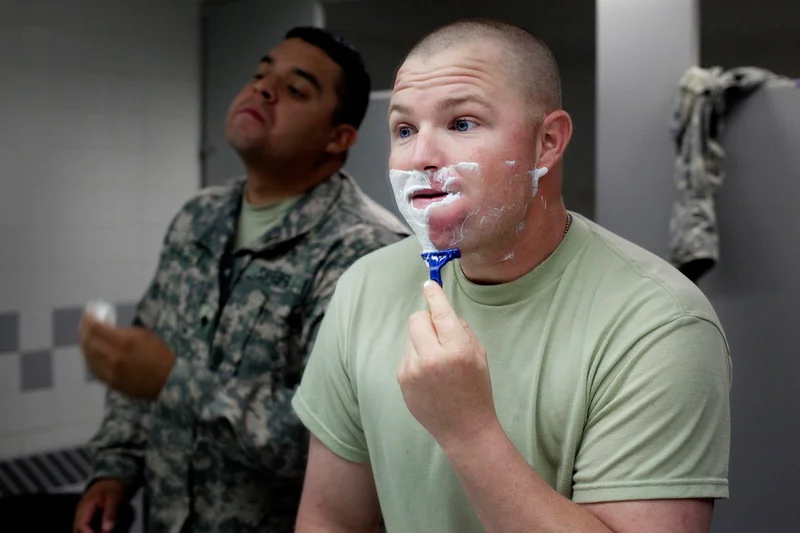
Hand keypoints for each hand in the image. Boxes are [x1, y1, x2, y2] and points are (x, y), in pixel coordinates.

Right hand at [73, 478, 124, 532]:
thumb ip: (111, 513)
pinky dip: (89, 531)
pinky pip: (84, 526)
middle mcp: (80, 512)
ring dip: (88, 532)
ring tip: (103, 532)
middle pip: (77, 530)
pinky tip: (101, 531)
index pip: (82, 526)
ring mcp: (82, 513)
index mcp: (85, 507)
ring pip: (79, 529)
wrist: (111, 478)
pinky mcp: (87, 515)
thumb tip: (107, 529)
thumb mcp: (115, 498)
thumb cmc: (112, 487)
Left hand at [79, 313, 175, 399]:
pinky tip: (91, 352)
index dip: (89, 319)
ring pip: (88, 355)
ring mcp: (110, 371)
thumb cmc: (160, 354)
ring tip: (86, 336)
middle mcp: (114, 357)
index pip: (96, 328)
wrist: (168, 380)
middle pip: (88, 341)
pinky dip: (90, 357)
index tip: (89, 313)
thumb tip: (107, 326)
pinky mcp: (110, 382)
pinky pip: (93, 368)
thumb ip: (124, 331)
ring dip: (85, 344)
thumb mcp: (145, 335)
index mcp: (125, 341)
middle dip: (84, 330)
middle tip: (86, 323)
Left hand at [397, 280, 499, 449]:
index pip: (440, 312)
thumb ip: (460, 329)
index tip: (429, 285)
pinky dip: (417, 358)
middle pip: (416, 319)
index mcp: (456, 350)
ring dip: (422, 341)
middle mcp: (432, 358)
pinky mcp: (402, 380)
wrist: (464, 428)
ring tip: (437, 362)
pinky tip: (430, 376)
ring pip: (411, 337)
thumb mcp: (478, 354)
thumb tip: (441, 310)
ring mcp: (414, 370)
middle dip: (426, 319)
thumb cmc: (475, 389)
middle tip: (437, 330)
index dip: (434, 295)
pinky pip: (407, 355)